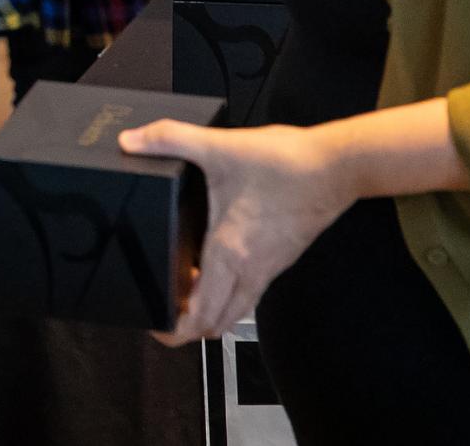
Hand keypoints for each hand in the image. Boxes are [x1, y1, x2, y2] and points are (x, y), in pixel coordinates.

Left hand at [120, 121, 354, 342]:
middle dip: (188, 325)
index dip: (174, 330)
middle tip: (166, 307)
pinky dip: (228, 291)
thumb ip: (171, 139)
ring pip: (235, 310)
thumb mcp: (219, 146)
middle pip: (217, 323)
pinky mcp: (280, 258)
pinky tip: (216, 263)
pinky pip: (249, 290)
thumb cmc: (287, 164)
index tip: (155, 325)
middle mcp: (250, 270)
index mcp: (229, 254)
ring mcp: (268, 267)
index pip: (200, 316)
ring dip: (210, 309)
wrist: (337, 167)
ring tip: (186, 286)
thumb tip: (132, 141)